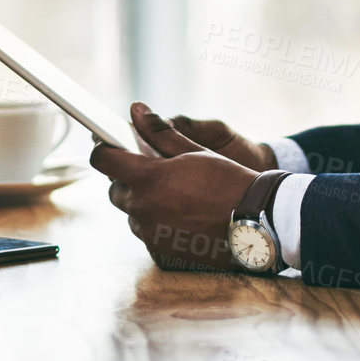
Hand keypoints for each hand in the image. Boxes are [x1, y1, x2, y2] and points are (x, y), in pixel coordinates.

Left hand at [90, 102, 260, 271]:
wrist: (256, 220)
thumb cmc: (227, 180)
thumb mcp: (193, 150)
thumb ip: (159, 132)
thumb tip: (137, 110)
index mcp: (147, 178)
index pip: (103, 161)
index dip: (104, 151)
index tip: (110, 147)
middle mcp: (142, 208)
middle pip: (115, 190)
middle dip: (127, 179)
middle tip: (152, 172)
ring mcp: (150, 232)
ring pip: (131, 212)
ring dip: (142, 202)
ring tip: (172, 194)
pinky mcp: (160, 250)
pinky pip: (146, 231)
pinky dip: (155, 222)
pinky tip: (179, 214)